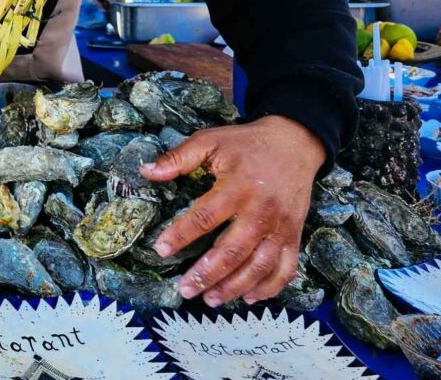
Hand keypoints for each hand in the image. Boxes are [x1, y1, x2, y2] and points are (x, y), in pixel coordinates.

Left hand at [139, 115, 325, 305]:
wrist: (294, 142)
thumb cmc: (245, 144)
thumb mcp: (210, 141)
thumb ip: (178, 157)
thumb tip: (146, 171)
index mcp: (237, 187)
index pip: (205, 216)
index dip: (182, 234)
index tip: (161, 249)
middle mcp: (261, 211)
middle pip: (233, 250)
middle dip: (207, 274)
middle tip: (184, 289)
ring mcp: (280, 226)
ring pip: (259, 266)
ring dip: (234, 287)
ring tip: (210, 299)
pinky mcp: (294, 235)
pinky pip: (286, 268)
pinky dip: (270, 288)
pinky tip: (249, 298)